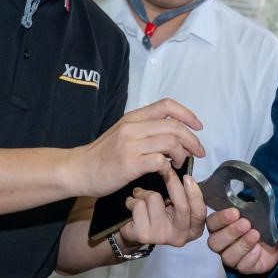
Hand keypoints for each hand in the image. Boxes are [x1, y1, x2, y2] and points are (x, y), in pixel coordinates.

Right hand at [74, 98, 204, 197]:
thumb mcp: (123, 133)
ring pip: (170, 143)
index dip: (187, 114)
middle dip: (193, 140)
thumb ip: (145, 130)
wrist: (78, 169)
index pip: (167, 105)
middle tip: (198, 152)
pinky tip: (165, 172)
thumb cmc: (102, 155)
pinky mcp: (129, 163)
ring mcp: (131, 145)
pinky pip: (159, 161)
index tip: (198, 127)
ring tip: (179, 164)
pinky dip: (168, 168)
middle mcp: (133, 127)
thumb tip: (173, 134)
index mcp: (133, 118)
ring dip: (182, 155)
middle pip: (174, 127)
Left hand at [118, 166, 205, 247]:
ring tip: (140, 196)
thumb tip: (186, 178)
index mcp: (193, 230)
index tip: (187, 177)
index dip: (194, 194)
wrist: (135, 232)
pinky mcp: (144, 235)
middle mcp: (180, 237)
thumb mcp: (177, 208)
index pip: (199, 212)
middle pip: (182, 207)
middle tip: (166, 172)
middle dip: (174, 184)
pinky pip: (139, 205)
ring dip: (145, 192)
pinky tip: (132, 205)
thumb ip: (185, 197)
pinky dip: (132, 200)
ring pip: (155, 199)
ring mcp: (162, 236)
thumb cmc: (160, 215)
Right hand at [206, 208, 277, 274]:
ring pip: (227, 256)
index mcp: (219, 228)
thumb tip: (246, 201)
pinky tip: (258, 249)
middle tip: (245, 223)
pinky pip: (242, 266)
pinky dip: (250, 257)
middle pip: (215, 243)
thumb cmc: (259, 224)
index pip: (211, 223)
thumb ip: (247, 207)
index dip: (220, 219)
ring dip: (242, 244)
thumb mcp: (254, 212)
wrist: (275, 241)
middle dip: (230, 232)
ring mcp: (231, 258)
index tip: (234, 213)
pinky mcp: (243, 268)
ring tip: (255, 234)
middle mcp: (221, 244)